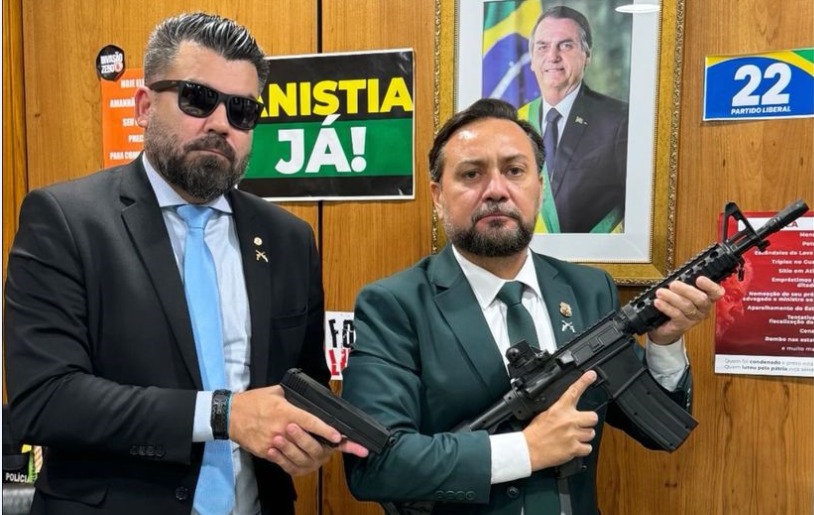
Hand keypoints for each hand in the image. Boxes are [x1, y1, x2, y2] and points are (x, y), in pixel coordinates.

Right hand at [228, 386, 368, 475]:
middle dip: (323, 446)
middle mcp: (281, 429)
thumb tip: (308, 397)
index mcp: (285, 412)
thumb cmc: (253, 401)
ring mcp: (273, 442)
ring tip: (322, 454)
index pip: (311, 422)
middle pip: (307, 442)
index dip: (326, 430)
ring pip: (297, 453)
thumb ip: (293, 396)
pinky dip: (294, 458)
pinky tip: (302, 457)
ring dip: (311, 454)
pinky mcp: (266, 452)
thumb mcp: (275, 392)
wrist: (230, 415)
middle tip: (338, 446)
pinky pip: (284, 459)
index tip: (339, 436)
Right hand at [522, 370, 598, 470]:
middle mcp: (569, 420)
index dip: (584, 381)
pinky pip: (588, 448)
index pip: (574, 391)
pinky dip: (582, 449)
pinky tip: (574, 447)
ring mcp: (573, 435)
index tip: (591, 375)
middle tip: (581, 424)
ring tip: (573, 437)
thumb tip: (567, 409)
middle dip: (589, 421)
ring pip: (591, 433)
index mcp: (559, 409)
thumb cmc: (534, 433)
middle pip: (592, 417)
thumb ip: (559, 410)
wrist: (528, 449)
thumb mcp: (543, 414)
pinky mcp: (574, 448)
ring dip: (584, 436)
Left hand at [648, 276, 724, 344]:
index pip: (716, 292)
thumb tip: (678, 276)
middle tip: (673, 284)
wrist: (664, 326)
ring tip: (660, 292)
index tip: (700, 279)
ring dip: (672, 297)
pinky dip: (666, 307)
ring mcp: (694, 319)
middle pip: (701, 299)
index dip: (710, 286)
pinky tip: (658, 302)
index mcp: (707, 298)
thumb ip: (684, 284)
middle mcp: (703, 309)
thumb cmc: (675, 305)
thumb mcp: (681, 292)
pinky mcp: (683, 325)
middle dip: (686, 290)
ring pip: (687, 307)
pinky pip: (677, 315)